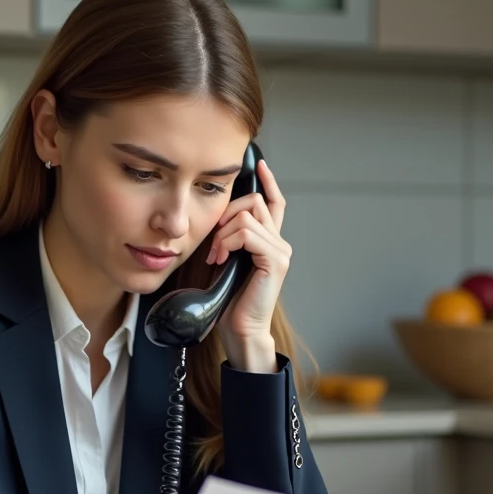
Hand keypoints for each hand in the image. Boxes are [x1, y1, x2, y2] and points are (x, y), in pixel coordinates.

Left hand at [206, 158, 290, 370]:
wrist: (239, 329)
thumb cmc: (230, 300)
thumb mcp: (227, 260)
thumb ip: (230, 239)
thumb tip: (218, 220)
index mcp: (269, 241)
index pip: (274, 203)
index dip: (268, 182)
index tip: (259, 164)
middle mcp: (279, 242)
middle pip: (253, 202)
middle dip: (226, 215)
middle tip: (212, 242)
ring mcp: (280, 251)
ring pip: (247, 216)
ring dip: (222, 234)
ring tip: (215, 257)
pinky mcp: (275, 260)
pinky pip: (247, 234)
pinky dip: (229, 243)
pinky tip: (221, 259)